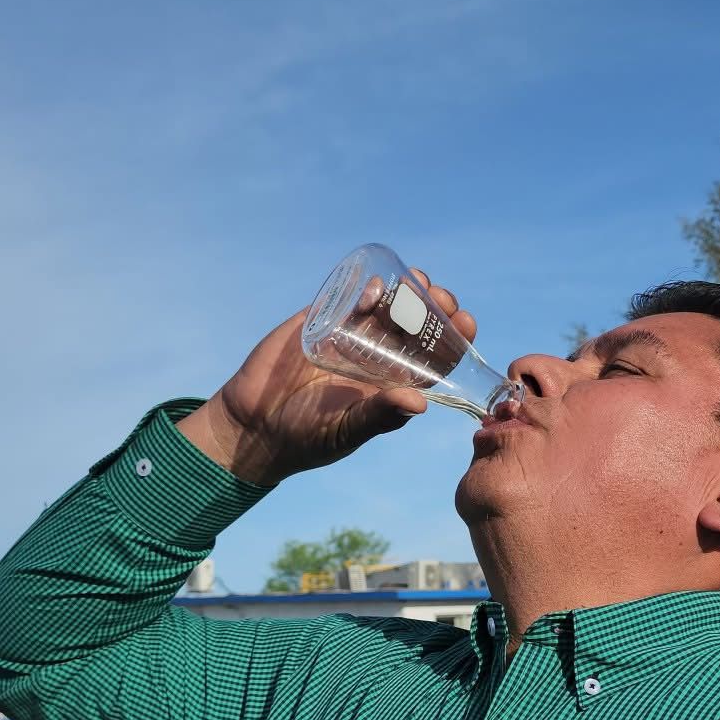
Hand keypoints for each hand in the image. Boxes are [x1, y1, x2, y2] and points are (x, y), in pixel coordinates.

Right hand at [178, 271, 475, 484]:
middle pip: (419, 325)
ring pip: (391, 306)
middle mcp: (379, 358)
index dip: (455, 338)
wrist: (254, 424)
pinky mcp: (322, 321)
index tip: (465, 323)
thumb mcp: (346, 430)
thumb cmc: (306, 437)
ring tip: (418, 283)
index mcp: (394, 384)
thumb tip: (421, 402)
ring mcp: (351, 336)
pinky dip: (368, 289)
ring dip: (410, 291)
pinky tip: (377, 288)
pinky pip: (350, 297)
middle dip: (437, 307)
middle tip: (441, 299)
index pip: (437, 358)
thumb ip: (379, 416)